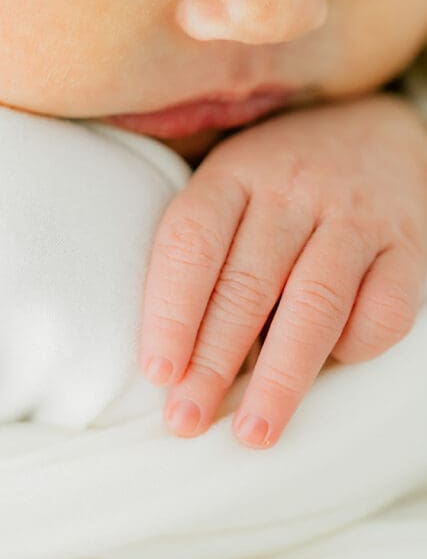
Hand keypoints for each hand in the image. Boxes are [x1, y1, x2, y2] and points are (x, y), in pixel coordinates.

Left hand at [137, 93, 426, 447]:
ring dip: (280, 377)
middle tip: (186, 420)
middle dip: (213, 363)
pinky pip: (383, 312)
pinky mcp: (408, 246)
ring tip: (253, 431)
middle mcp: (294, 189)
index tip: (158, 373)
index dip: (170, 311)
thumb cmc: (278, 177)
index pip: (193, 243)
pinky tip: (327, 368)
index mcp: (235, 173)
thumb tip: (172, 359)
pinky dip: (353, 349)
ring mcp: (356, 217)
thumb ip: (203, 250)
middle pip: (248, 285)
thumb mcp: (229, 184)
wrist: (375, 127)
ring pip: (315, 306)